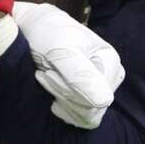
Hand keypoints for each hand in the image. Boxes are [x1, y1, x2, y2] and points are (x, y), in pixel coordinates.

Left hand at [13, 1, 124, 129]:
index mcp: (110, 62)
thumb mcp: (61, 51)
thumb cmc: (47, 34)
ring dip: (60, 98)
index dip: (69, 92)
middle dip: (63, 94)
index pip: (97, 100)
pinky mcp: (88, 93)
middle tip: (43, 73)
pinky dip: (61, 105)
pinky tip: (49, 87)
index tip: (48, 73)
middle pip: (92, 109)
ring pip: (85, 115)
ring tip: (44, 76)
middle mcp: (110, 76)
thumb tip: (104, 102)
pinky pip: (80, 116)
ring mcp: (100, 85)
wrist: (34, 27)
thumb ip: (81, 75)